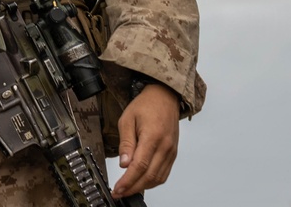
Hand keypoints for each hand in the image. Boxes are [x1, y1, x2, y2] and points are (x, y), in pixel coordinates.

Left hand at [111, 82, 180, 197]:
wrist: (165, 97)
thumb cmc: (146, 105)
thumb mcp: (127, 119)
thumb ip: (126, 143)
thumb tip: (124, 164)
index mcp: (153, 136)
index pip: (139, 166)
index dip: (128, 181)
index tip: (118, 189)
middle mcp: (165, 147)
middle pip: (149, 176)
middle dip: (133, 188)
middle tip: (120, 193)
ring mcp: (171, 151)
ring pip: (158, 178)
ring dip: (143, 187)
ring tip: (128, 189)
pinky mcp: (173, 154)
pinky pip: (164, 173)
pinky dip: (152, 181)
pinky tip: (142, 182)